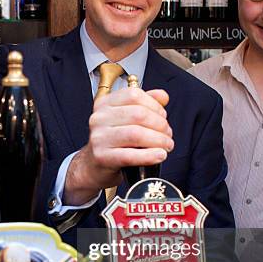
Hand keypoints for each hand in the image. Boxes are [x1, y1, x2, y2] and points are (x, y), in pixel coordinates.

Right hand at [64, 87, 173, 204]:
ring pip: (136, 134)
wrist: (94, 166)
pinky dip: (149, 156)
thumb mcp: (127, 119)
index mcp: (105, 103)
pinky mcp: (102, 157)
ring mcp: (99, 137)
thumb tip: (163, 96)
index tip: (163, 117)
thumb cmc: (114, 142)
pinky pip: (130, 155)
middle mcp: (99, 118)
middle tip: (168, 135)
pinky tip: (160, 155)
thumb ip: (145, 104)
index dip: (155, 106)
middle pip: (138, 114)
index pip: (134, 95)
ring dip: (158, 140)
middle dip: (160, 125)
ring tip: (166, 145)